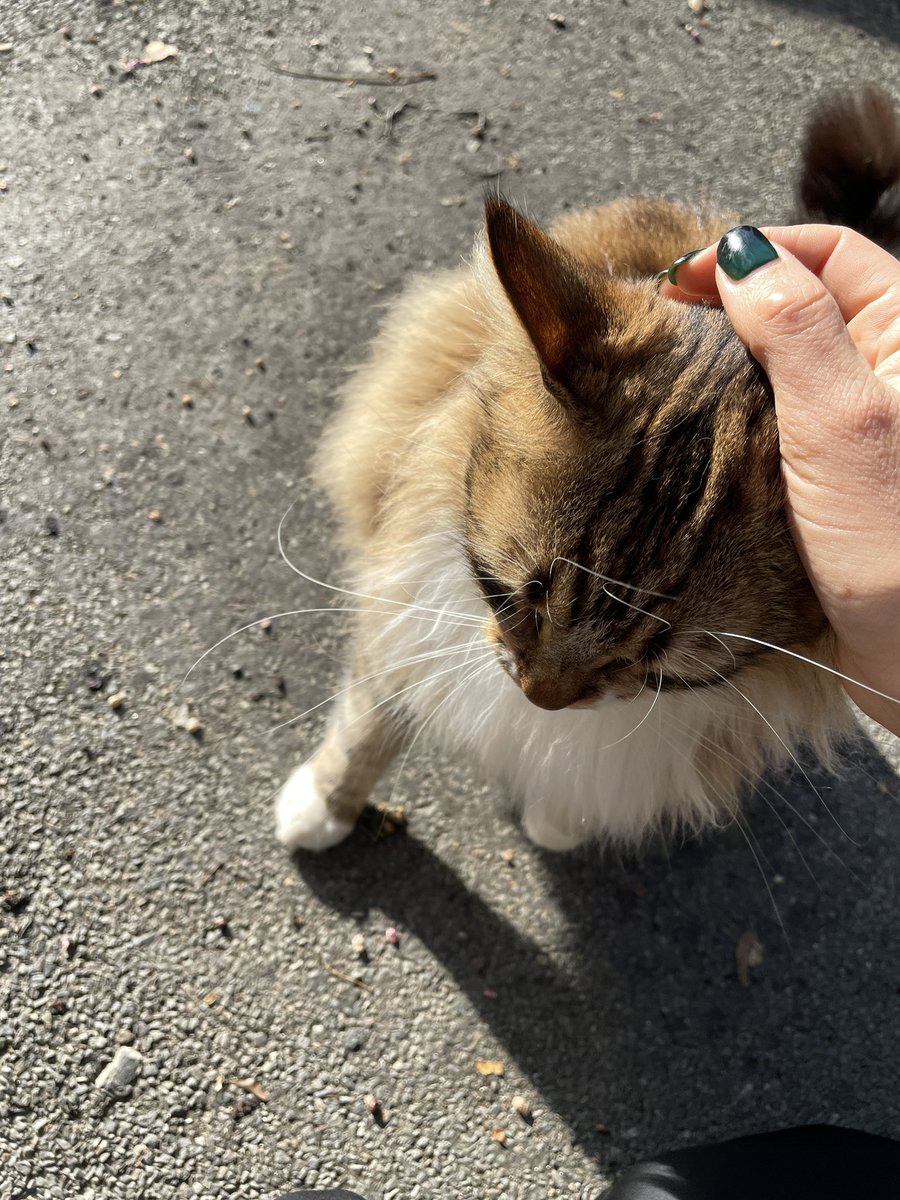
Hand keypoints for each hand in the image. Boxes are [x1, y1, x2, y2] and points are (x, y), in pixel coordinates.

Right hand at [661, 224, 899, 735]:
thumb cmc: (894, 542)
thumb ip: (794, 327)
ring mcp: (863, 423)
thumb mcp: (840, 419)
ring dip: (730, 363)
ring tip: (671, 380)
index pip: (826, 253)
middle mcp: (888, 369)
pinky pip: (781, 420)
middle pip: (803, 302)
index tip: (678, 284)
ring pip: (787, 364)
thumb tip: (743, 251)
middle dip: (733, 306)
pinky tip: (701, 434)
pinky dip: (739, 415)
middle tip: (661, 331)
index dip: (753, 254)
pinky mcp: (838, 473)